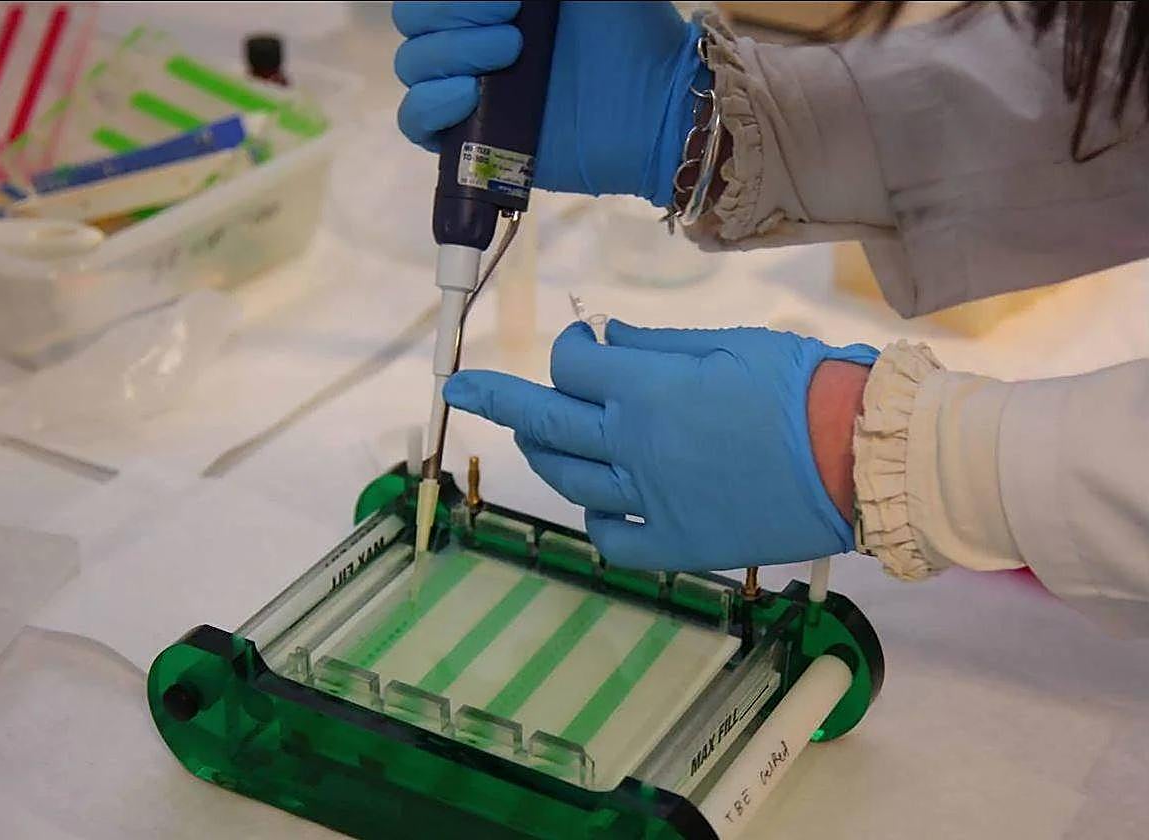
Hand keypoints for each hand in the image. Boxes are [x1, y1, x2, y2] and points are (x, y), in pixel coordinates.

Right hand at [392, 1, 705, 206]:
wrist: (655, 105)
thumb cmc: (629, 33)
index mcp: (489, 5)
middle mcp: (471, 41)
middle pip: (413, 23)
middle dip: (453, 18)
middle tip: (513, 30)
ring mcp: (469, 90)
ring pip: (411, 67)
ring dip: (450, 55)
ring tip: (509, 58)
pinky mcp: (473, 140)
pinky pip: (415, 123)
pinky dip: (429, 106)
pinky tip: (469, 97)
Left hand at [444, 321, 877, 570]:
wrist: (858, 456)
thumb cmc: (799, 386)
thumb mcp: (727, 342)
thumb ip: (655, 345)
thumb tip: (600, 338)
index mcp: (646, 392)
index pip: (572, 367)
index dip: (568, 349)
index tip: (579, 344)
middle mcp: (634, 448)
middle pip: (546, 423)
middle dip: (497, 400)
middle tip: (462, 388)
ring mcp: (652, 502)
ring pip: (571, 482)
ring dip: (545, 455)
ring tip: (534, 441)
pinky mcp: (680, 545)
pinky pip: (616, 541)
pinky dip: (599, 524)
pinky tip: (599, 507)